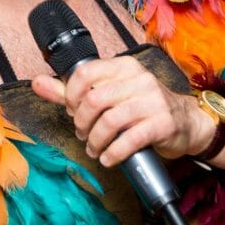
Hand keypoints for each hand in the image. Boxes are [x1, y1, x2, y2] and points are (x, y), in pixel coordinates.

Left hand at [31, 57, 209, 168]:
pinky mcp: (163, 123)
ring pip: (110, 121)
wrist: (186, 123)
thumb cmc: (143, 109)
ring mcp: (153, 100)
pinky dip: (114, 152)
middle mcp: (139, 79)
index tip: (72, 112)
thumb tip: (37, 83)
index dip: (71, 97)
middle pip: (94, 100)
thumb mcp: (110, 95)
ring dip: (96, 141)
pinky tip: (109, 157)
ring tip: (95, 149)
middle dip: (82, 123)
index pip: (85, 74)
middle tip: (83, 134)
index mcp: (123, 67)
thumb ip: (72, 91)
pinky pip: (130, 139)